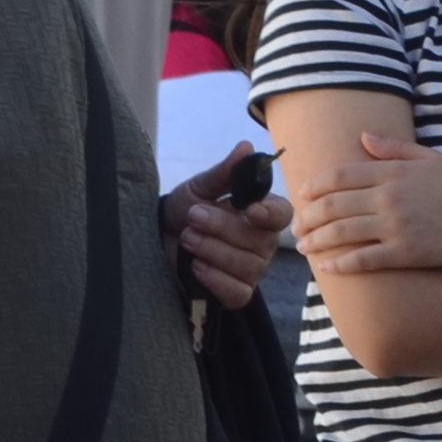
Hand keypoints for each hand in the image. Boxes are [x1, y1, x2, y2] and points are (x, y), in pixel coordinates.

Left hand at [168, 173, 294, 308]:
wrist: (158, 240)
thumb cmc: (185, 211)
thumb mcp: (199, 187)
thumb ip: (224, 172)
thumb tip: (246, 147)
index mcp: (261, 214)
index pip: (282, 214)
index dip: (270, 214)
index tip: (249, 209)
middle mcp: (263, 243)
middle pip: (260, 241)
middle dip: (222, 228)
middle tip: (193, 217)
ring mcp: (252, 270)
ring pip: (248, 266)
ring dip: (213, 250)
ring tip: (187, 238)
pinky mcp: (236, 294)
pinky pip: (237, 292)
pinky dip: (215, 279)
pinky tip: (196, 266)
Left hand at [297, 128, 441, 274]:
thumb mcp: (429, 158)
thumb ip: (393, 148)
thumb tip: (362, 137)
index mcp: (393, 172)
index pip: (341, 175)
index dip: (316, 185)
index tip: (303, 193)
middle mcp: (389, 198)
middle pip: (334, 205)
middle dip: (308, 216)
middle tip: (297, 224)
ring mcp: (395, 227)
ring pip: (342, 233)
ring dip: (317, 240)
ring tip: (304, 246)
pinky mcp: (405, 253)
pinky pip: (364, 259)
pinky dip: (341, 264)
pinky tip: (328, 266)